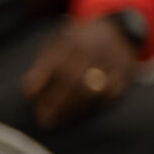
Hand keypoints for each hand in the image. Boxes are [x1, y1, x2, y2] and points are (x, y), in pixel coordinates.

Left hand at [20, 16, 138, 130]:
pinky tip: (76, 118)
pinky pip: (106, 97)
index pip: (56, 60)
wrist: (118, 31)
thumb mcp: (58, 43)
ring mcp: (111, 63)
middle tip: (43, 119)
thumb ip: (42, 65)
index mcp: (74, 39)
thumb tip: (29, 92)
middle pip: (73, 78)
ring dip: (72, 110)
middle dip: (56, 101)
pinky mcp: (124, 76)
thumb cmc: (79, 43)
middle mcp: (94, 50)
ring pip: (91, 91)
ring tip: (56, 122)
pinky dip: (90, 109)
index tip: (29, 95)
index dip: (41, 78)